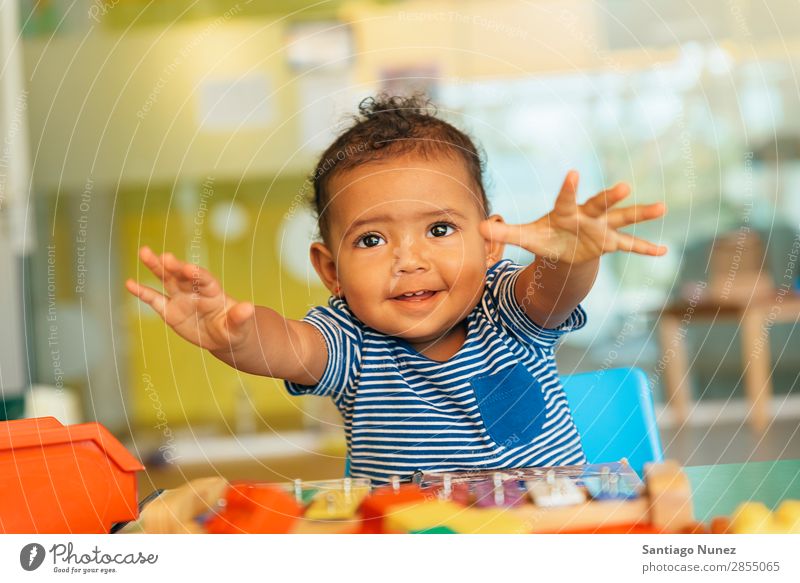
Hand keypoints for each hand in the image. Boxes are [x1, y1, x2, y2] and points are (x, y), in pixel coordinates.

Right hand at [125, 246, 255, 352]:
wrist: (223, 336)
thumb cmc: (235, 328)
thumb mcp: (240, 326)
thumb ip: (241, 317)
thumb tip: (249, 308)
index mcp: (214, 292)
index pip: (205, 279)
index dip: (197, 274)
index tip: (189, 268)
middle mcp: (195, 290)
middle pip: (183, 275)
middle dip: (175, 266)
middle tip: (165, 256)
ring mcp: (181, 298)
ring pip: (167, 279)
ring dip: (156, 267)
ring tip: (145, 252)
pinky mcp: (169, 310)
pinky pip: (154, 300)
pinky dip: (142, 292)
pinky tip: (129, 283)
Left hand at [480, 170, 666, 263]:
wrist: (562, 247)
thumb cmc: (545, 237)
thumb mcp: (526, 237)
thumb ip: (505, 233)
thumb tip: (477, 230)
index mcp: (564, 212)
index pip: (566, 198)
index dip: (569, 187)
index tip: (573, 173)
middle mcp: (586, 216)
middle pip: (599, 204)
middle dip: (610, 196)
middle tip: (624, 186)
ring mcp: (601, 228)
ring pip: (622, 218)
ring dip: (640, 214)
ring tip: (661, 207)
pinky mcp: (609, 242)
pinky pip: (629, 245)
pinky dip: (644, 249)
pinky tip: (664, 252)